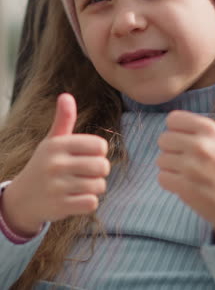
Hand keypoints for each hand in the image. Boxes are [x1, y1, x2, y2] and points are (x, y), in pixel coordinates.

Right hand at [2, 94, 109, 235]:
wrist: (23, 198)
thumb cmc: (44, 164)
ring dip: (95, 187)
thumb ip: (64, 119)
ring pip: (99, 186)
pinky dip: (88, 202)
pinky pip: (92, 203)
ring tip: (81, 185)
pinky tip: (77, 198)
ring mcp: (58, 187)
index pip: (99, 145)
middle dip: (101, 170)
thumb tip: (66, 95)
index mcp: (58, 145)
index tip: (89, 155)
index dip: (99, 151)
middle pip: (103, 166)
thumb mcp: (52, 141)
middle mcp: (57, 164)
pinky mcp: (61, 206)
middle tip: (89, 172)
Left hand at [156, 81, 214, 244]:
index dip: (179, 130)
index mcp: (211, 130)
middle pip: (163, 138)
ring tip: (190, 172)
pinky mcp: (184, 187)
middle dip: (173, 149)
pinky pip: (161, 177)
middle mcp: (201, 146)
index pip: (173, 119)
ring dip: (171, 166)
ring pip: (160, 158)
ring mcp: (191, 168)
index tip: (190, 140)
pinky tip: (186, 184)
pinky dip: (170, 182)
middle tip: (190, 159)